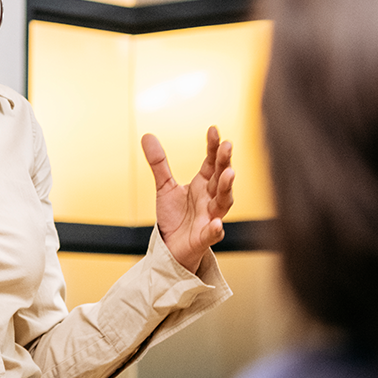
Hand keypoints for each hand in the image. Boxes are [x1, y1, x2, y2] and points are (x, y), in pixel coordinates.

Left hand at [141, 126, 233, 273]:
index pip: (211, 162)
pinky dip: (216, 229)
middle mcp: (211, 198)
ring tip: (229, 174)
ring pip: (224, 201)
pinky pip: (213, 233)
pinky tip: (217, 224)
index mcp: (204, 184)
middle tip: (227, 146)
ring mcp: (210, 217)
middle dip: (225, 161)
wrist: (172, 247)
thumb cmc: (175, 217)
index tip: (213, 130)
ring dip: (227, 188)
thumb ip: (159, 163)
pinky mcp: (205, 237)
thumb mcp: (164, 187)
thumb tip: (147, 136)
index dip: (213, 147)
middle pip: (221, 177)